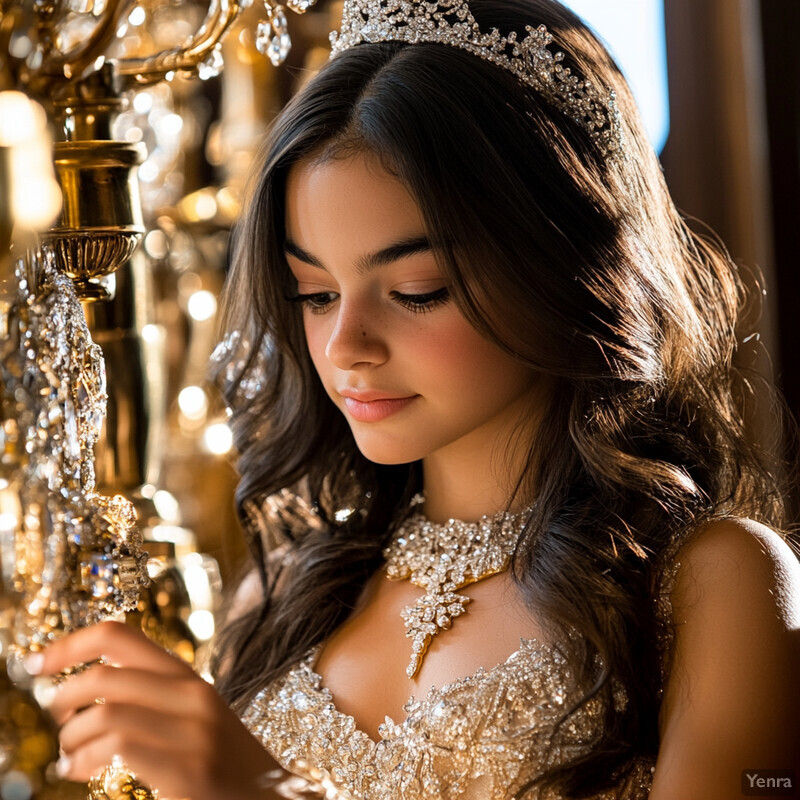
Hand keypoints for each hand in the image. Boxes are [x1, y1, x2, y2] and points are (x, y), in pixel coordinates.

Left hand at [30, 620, 281, 799]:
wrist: (273, 797)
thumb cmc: (222, 766)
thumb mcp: (193, 718)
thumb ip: (153, 698)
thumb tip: (89, 691)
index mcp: (189, 677)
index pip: (120, 636)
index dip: (69, 643)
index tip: (35, 662)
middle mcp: (193, 694)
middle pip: (105, 674)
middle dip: (62, 698)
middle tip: (58, 722)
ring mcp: (195, 731)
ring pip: (106, 711)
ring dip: (71, 738)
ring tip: (69, 757)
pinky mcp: (190, 769)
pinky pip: (120, 746)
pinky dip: (85, 759)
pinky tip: (80, 771)